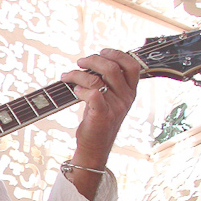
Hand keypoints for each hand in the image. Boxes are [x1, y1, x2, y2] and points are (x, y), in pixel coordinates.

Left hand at [60, 48, 140, 170]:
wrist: (94, 148)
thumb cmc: (98, 120)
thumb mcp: (110, 100)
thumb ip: (107, 82)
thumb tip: (92, 61)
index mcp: (131, 92)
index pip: (132, 65)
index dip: (117, 54)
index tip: (102, 52)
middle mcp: (126, 99)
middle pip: (112, 68)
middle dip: (93, 60)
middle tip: (80, 62)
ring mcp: (115, 108)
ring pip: (97, 79)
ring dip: (79, 73)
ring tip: (68, 75)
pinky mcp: (102, 116)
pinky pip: (92, 94)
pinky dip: (80, 88)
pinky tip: (74, 91)